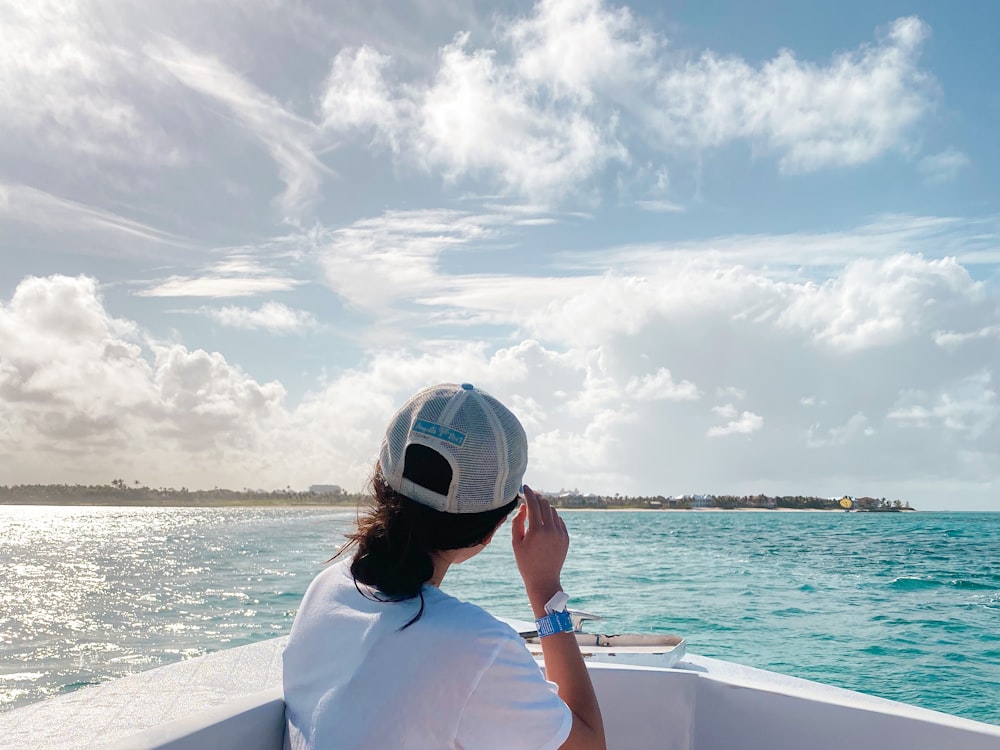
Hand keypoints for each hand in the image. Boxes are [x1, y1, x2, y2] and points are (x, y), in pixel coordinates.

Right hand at [511, 485, 569, 613]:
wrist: (543, 580)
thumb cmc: (525, 562)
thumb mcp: (516, 542)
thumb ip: (517, 522)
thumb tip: (523, 507)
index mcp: (536, 531)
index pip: (533, 504)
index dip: (529, 493)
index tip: (525, 487)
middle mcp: (551, 530)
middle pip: (545, 504)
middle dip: (537, 497)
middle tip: (530, 495)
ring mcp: (560, 533)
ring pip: (553, 511)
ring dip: (544, 506)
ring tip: (536, 508)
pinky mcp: (566, 538)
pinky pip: (559, 520)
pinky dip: (552, 516)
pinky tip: (544, 520)